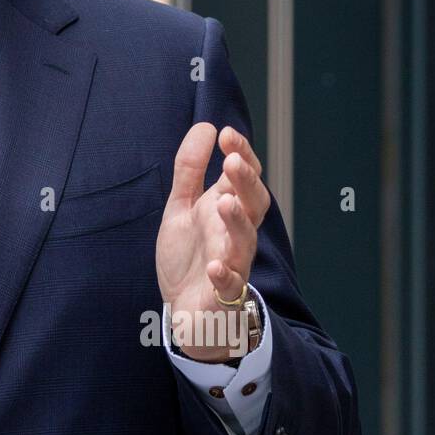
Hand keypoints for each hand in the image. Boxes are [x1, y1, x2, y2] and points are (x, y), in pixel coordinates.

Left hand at [156, 123, 269, 362]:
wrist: (186, 309)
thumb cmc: (189, 256)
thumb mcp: (181, 206)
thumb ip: (190, 169)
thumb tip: (205, 126)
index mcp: (226, 209)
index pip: (243, 177)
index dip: (240, 154)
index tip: (225, 133)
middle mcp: (235, 233)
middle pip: (253, 204)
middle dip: (245, 182)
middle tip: (233, 161)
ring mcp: (232, 262)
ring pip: (245, 240)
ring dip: (237, 222)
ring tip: (224, 202)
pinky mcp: (222, 293)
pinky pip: (229, 284)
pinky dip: (224, 275)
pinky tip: (214, 265)